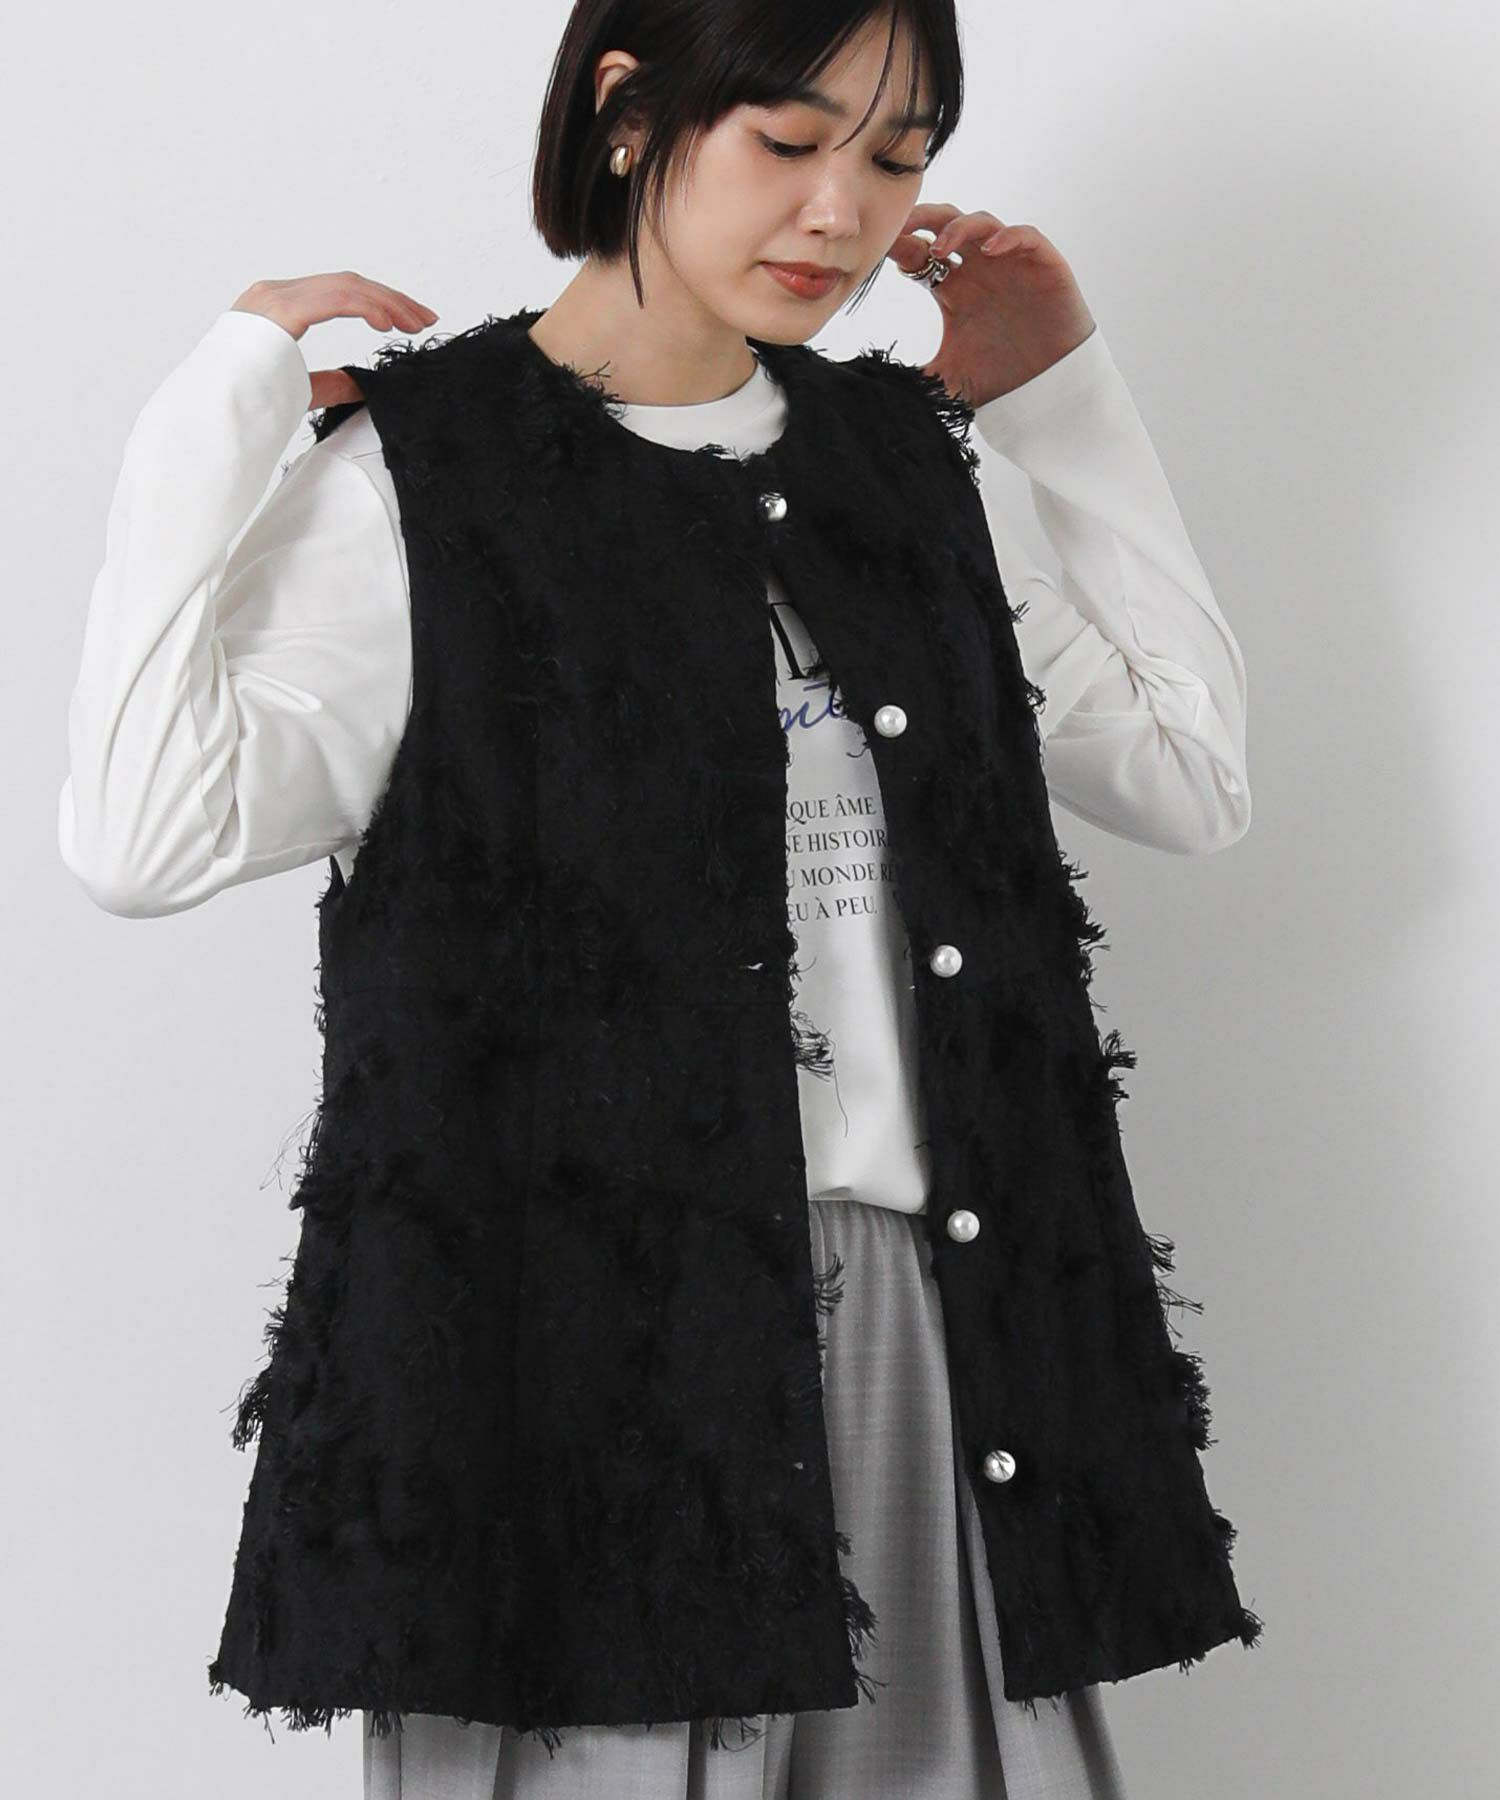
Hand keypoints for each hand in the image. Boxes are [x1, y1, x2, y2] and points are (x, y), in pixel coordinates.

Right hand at [230, 272, 438, 410]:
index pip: (338, 293)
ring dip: (387, 302)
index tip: (409, 321)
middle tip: (424, 319)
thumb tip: (359, 384)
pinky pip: (336, 299)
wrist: (212, 412)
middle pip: (347, 284)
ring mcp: (276, 297)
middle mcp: (275, 293)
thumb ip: (330, 382)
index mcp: (277, 307)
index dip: (378, 303)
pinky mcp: (281, 310)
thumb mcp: (300, 389)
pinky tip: (389, 324)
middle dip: (391, 300)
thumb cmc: (245, 403)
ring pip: (346, 287)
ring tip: (415, 323)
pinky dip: (368, 307)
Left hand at [885, 207, 1095, 407]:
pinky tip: (990, 250)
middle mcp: (978, 268)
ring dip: (959, 228)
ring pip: (982, 224)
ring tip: (940, 246)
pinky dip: (1008, 238)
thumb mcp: (946, 380)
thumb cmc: (1001, 378)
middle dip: (921, 220)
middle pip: (944, 225)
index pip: (919, 254)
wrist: (1048, 390)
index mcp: (952, 288)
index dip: (899, 248)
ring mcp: (1009, 263)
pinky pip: (1025, 237)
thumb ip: (912, 379)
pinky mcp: (1042, 265)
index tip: (876, 252)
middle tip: (899, 225)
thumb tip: (872, 389)